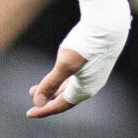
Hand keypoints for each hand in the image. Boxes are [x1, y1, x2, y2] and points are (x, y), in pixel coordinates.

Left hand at [27, 0, 129, 116]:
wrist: (109, 25)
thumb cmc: (86, 45)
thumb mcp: (64, 64)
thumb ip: (50, 84)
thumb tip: (38, 102)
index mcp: (84, 90)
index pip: (60, 105)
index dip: (43, 110)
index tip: (28, 113)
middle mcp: (91, 85)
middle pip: (65, 97)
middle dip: (47, 98)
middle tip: (31, 96)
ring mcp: (94, 75)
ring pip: (70, 87)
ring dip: (53, 88)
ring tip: (38, 86)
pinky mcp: (96, 64)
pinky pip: (76, 78)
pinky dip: (63, 80)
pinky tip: (58, 73)